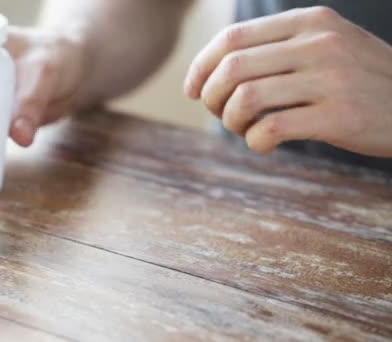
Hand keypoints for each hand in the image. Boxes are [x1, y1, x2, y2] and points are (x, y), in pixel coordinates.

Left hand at [184, 6, 391, 156]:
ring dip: (230, 122)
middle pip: (232, 68)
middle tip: (217, 113)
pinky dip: (254, 142)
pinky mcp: (339, 116)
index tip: (193, 89)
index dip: (201, 66)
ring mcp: (331, 78)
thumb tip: (211, 70)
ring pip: (245, 99)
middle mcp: (319, 43)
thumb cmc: (358, 80)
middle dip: (210, 97)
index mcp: (309, 21)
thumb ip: (277, 48)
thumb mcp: (325, 45)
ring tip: (242, 129)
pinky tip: (263, 145)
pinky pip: (270, 129)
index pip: (232, 38)